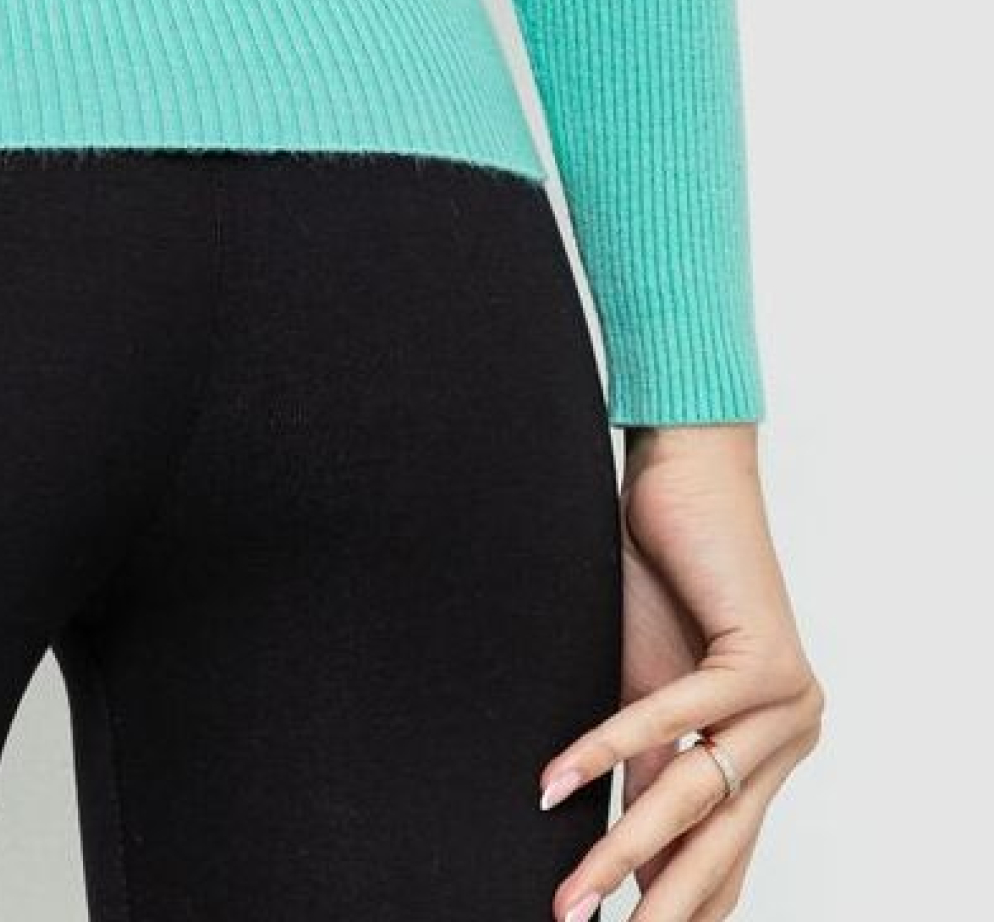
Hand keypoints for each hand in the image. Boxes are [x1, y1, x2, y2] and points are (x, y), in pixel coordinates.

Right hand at [539, 423, 822, 921]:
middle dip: (656, 907)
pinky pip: (677, 721)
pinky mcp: (764, 661)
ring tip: (570, 895)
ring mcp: (788, 701)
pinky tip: (559, 780)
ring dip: (619, 846)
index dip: (682, 903)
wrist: (688, 473)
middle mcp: (792, 731)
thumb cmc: (663, 568)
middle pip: (718, 844)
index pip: (730, 851)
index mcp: (770, 742)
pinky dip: (609, 750)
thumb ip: (650, 763)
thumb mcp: (647, 685)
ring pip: (695, 795)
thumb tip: (621, 845)